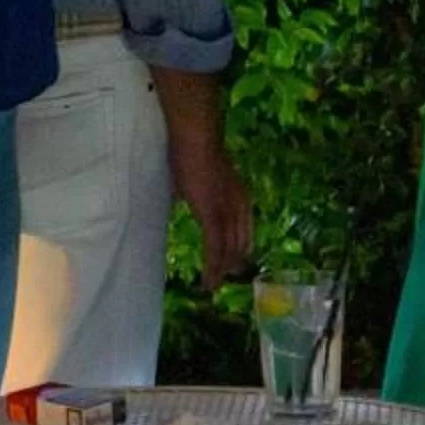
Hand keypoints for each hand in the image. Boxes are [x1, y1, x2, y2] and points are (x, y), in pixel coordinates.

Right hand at [172, 135, 254, 287]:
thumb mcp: (197, 176)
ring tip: (212, 286)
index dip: (237, 250)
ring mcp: (227, 212)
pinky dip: (212, 267)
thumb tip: (181, 197)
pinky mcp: (213, 215)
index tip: (229, 264)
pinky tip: (208, 280)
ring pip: (227, 250)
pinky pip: (215, 248)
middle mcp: (240, 207)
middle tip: (219, 281)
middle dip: (230, 265)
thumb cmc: (190, 151)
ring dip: (220, 271)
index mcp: (239, 197)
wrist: (195, 138)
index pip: (243, 232)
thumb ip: (194, 191)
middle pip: (240, 245)